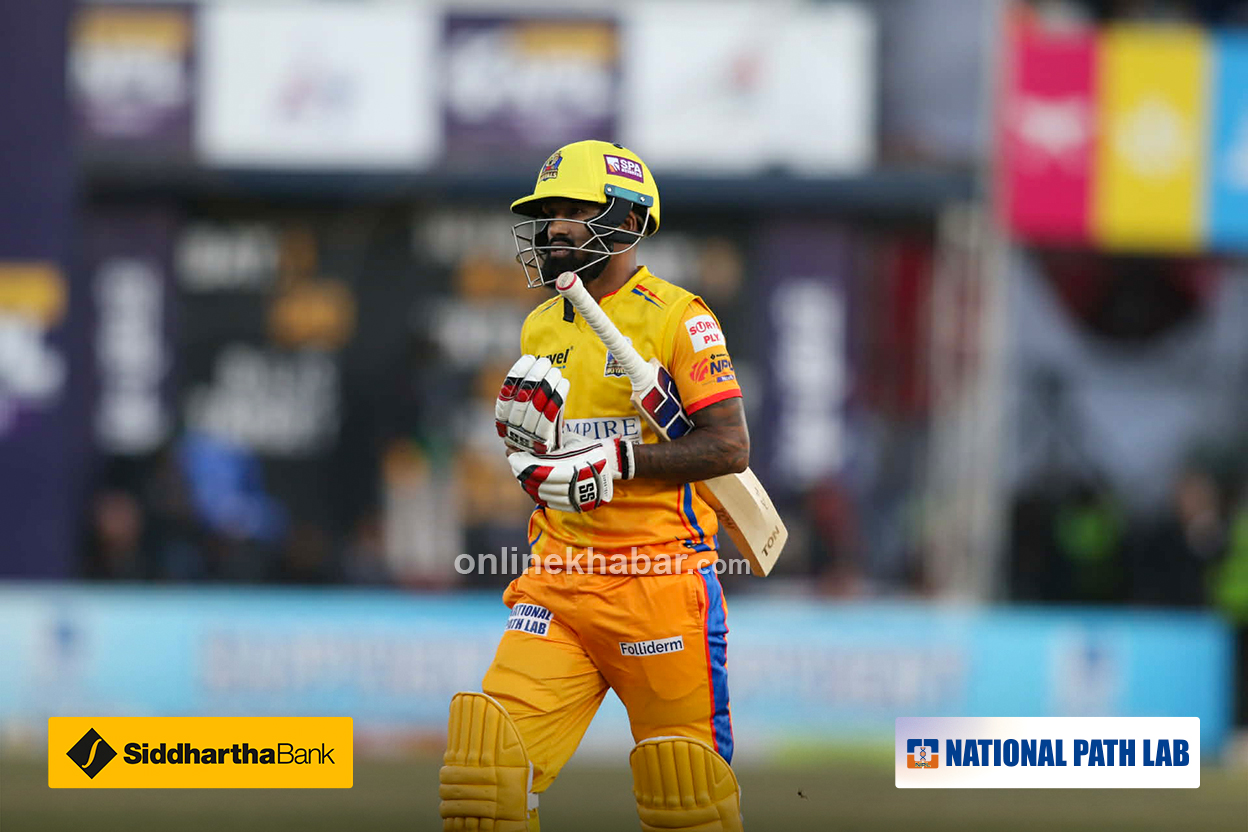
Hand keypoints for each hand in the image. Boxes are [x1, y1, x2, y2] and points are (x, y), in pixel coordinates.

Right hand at [495, 355, 568, 453]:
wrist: (545, 460)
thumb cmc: (537, 428)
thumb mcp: (527, 412)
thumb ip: (527, 393)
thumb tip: (532, 364)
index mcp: (502, 418)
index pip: (507, 392)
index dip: (517, 373)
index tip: (529, 358)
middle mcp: (510, 428)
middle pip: (522, 397)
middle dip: (535, 376)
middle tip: (545, 362)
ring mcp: (526, 436)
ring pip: (537, 405)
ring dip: (548, 384)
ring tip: (555, 371)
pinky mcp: (542, 442)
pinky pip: (550, 416)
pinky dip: (558, 397)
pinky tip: (564, 383)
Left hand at [508, 435, 634, 512]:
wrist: (611, 464)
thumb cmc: (588, 448)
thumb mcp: (568, 442)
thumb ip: (548, 444)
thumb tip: (524, 442)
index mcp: (569, 468)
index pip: (536, 468)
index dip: (521, 463)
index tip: (511, 454)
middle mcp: (570, 485)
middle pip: (535, 482)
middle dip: (521, 472)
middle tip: (515, 462)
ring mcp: (571, 497)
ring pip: (539, 494)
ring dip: (527, 483)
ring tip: (522, 472)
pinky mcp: (572, 505)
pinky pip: (548, 502)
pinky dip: (537, 494)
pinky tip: (532, 485)